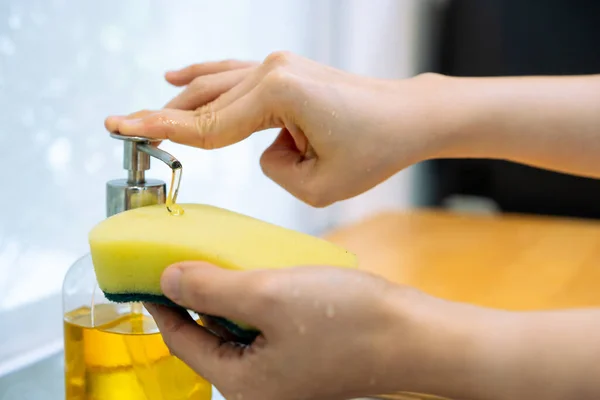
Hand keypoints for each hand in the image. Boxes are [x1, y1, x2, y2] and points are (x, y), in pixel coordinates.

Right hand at [105, 52, 446, 206]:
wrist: (406, 118)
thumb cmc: (373, 150)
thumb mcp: (317, 185)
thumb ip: (272, 169)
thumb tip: (263, 147)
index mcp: (277, 95)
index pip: (207, 124)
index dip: (160, 130)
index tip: (120, 128)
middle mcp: (272, 71)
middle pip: (203, 102)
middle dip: (162, 119)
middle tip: (119, 128)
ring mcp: (279, 66)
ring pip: (215, 86)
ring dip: (182, 104)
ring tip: (147, 117)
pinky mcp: (286, 72)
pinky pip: (234, 74)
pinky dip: (206, 77)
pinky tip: (178, 76)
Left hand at [143, 262, 461, 399]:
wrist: (413, 334)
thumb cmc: (349, 322)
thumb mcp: (267, 296)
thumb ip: (211, 289)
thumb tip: (167, 280)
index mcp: (243, 384)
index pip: (183, 343)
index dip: (161, 307)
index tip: (147, 277)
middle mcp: (261, 386)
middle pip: (209, 338)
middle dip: (196, 298)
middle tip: (187, 260)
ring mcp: (284, 372)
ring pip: (238, 330)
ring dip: (228, 296)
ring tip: (223, 261)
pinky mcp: (304, 356)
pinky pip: (265, 328)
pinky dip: (256, 302)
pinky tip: (262, 275)